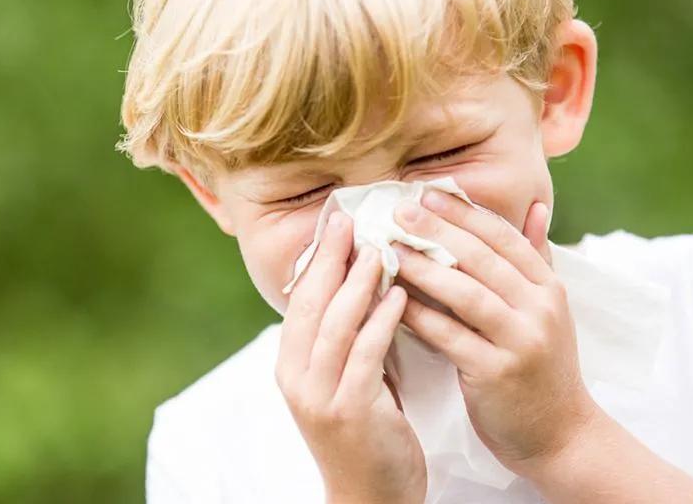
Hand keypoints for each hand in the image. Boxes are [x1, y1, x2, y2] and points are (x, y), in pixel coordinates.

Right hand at [276, 210, 426, 503]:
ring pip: (334, 324)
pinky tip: (400, 296)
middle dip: (331, 257)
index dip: (318, 256)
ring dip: (357, 282)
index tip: (337, 219)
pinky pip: (365, 356)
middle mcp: (296, 376)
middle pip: (310, 302)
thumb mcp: (346, 378)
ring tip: (381, 248)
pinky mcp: (349, 412)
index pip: (300, 297)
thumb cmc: (367, 432)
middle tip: (351, 217)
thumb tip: (365, 282)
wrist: (370, 497)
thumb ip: (348, 336)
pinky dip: (381, 321)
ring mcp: (319, 396)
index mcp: (292, 364)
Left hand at [390, 194, 599, 475]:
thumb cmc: (543, 368)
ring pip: (466, 293)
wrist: (561, 435)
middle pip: (483, 258)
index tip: (427, 192)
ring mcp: (521, 341)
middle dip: (438, 230)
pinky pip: (451, 336)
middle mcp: (540, 308)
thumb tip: (534, 207)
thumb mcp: (550, 310)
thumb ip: (537, 258)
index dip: (464, 212)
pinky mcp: (497, 373)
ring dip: (424, 268)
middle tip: (399, 210)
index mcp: (549, 287)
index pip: (504, 237)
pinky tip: (393, 301)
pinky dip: (420, 316)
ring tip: (388, 250)